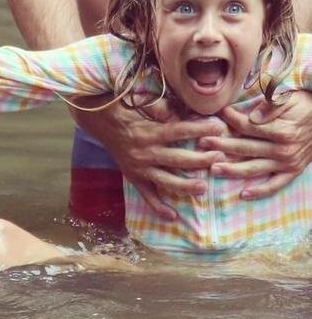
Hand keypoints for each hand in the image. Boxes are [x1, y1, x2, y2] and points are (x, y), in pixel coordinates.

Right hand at [72, 98, 226, 218]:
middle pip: (177, 159)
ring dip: (185, 186)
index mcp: (148, 131)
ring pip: (166, 180)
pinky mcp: (133, 177)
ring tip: (203, 188)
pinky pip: (147, 195)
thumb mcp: (137, 102)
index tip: (219, 127)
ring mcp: (139, 167)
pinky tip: (172, 216)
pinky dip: (158, 207)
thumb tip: (178, 112)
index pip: (179, 130)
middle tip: (220, 158)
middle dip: (200, 159)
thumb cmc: (121, 108)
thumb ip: (158, 107)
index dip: (199, 129)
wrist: (98, 121)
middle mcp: (145, 152)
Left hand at [198, 91, 311, 198]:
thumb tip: (252, 117)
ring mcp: (288, 163)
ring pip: (255, 169)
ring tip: (213, 169)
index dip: (230, 120)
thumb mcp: (290, 98)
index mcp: (282, 131)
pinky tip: (243, 194)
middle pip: (246, 148)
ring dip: (233, 170)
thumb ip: (271, 107)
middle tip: (202, 144)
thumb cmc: (305, 105)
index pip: (248, 127)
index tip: (216, 115)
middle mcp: (283, 150)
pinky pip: (274, 185)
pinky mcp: (292, 171)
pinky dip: (260, 191)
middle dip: (222, 146)